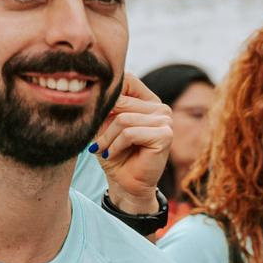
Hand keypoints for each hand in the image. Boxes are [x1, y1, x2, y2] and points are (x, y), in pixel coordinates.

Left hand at [94, 73, 173, 213]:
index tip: (97, 115)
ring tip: (104, 149)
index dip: (109, 94)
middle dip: (104, 121)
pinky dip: (116, 145)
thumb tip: (99, 90)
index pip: (127, 79)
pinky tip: (113, 154)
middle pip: (121, 100)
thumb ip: (107, 105)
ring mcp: (165, 121)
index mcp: (148, 101)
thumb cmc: (114, 153)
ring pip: (124, 119)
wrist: (125, 183)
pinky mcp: (165, 135)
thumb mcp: (104, 124)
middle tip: (98, 141)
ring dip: (108, 137)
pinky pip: (130, 133)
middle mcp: (160, 108)